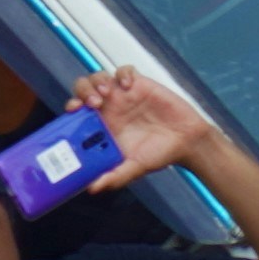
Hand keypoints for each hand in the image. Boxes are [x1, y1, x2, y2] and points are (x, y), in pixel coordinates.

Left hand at [79, 68, 210, 191]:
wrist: (187, 141)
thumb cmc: (158, 155)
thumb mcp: (134, 168)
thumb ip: (115, 177)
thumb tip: (92, 188)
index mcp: (102, 127)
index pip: (77, 111)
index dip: (72, 108)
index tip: (74, 111)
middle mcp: (110, 109)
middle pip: (84, 89)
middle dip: (83, 91)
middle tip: (94, 103)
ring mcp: (125, 96)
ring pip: (100, 77)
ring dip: (98, 81)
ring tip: (106, 92)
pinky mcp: (141, 85)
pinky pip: (125, 71)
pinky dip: (123, 74)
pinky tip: (128, 85)